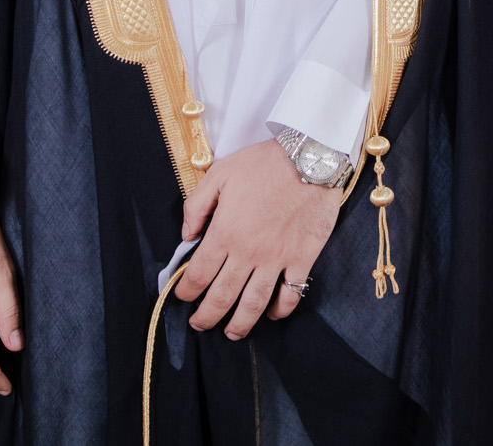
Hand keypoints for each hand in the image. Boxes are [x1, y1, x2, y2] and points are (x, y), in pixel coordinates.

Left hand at [174, 139, 341, 338]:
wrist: (309, 159)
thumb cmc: (263, 164)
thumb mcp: (219, 175)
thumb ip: (196, 206)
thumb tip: (185, 236)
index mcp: (224, 232)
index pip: (199, 274)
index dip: (186, 291)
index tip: (182, 297)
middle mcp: (248, 252)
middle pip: (222, 297)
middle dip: (206, 316)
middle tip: (200, 324)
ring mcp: (277, 259)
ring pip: (253, 304)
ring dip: (240, 324)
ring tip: (231, 333)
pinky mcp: (302, 259)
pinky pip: (290, 294)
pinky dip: (280, 310)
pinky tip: (271, 313)